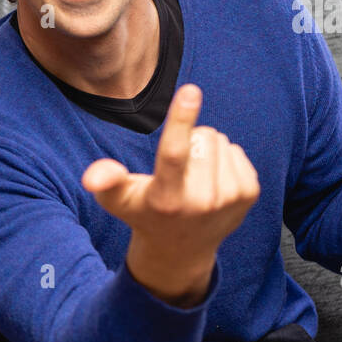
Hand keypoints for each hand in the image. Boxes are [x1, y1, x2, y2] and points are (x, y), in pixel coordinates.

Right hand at [82, 84, 259, 304]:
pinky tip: (211, 181)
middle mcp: (202, 202)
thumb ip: (105, 183)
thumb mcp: (117, 201)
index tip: (190, 91)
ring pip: (219, 140)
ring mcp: (230, 199)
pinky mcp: (249, 194)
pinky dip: (222, 160)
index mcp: (167, 199)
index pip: (174, 153)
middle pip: (202, 136)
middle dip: (189, 140)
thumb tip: (92, 177)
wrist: (181, 251)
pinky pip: (235, 151)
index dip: (181, 119)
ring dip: (205, 151)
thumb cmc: (143, 214)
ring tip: (193, 177)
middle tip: (178, 170)